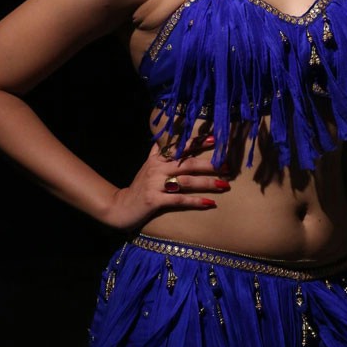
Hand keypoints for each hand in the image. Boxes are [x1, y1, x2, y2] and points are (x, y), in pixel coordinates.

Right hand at [106, 134, 229, 230]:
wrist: (119, 207)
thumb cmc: (138, 187)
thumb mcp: (146, 167)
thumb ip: (155, 153)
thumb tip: (161, 140)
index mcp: (157, 159)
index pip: (180, 148)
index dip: (197, 142)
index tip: (215, 139)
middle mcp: (157, 169)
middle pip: (187, 164)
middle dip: (209, 164)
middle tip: (227, 165)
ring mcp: (155, 184)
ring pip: (186, 181)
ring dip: (207, 183)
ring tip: (224, 184)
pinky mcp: (154, 200)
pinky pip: (179, 200)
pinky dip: (195, 201)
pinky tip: (210, 203)